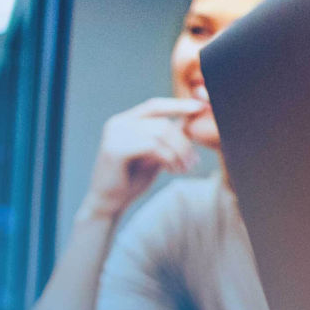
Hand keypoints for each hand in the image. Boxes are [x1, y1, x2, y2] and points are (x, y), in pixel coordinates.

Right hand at [82, 98, 204, 218]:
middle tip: (193, 162)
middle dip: (183, 142)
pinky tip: (172, 170)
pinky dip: (168, 157)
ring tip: (184, 168)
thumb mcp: (155, 154)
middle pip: (162, 122)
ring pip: (160, 133)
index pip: (155, 105)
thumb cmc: (132, 179)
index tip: (200, 107)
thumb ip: (168, 137)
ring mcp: (114, 135)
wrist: (109, 204)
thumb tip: (191, 120)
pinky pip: (152, 146)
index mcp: (125, 121)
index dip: (178, 105)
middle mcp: (118, 123)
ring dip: (179, 152)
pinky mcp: (115, 149)